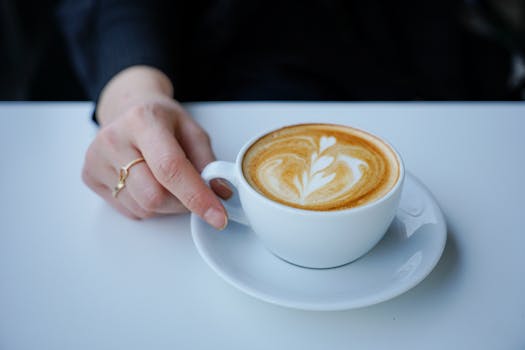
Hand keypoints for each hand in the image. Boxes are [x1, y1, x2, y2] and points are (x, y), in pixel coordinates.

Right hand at [82, 66, 229, 228]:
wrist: (128, 108)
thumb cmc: (163, 120)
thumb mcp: (192, 131)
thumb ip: (208, 162)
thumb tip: (221, 193)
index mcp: (143, 120)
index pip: (170, 168)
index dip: (197, 196)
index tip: (218, 217)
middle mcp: (114, 139)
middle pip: (154, 196)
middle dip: (182, 203)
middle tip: (191, 192)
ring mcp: (96, 158)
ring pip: (143, 208)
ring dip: (165, 205)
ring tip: (164, 180)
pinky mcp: (89, 176)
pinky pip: (129, 210)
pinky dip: (147, 205)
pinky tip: (146, 181)